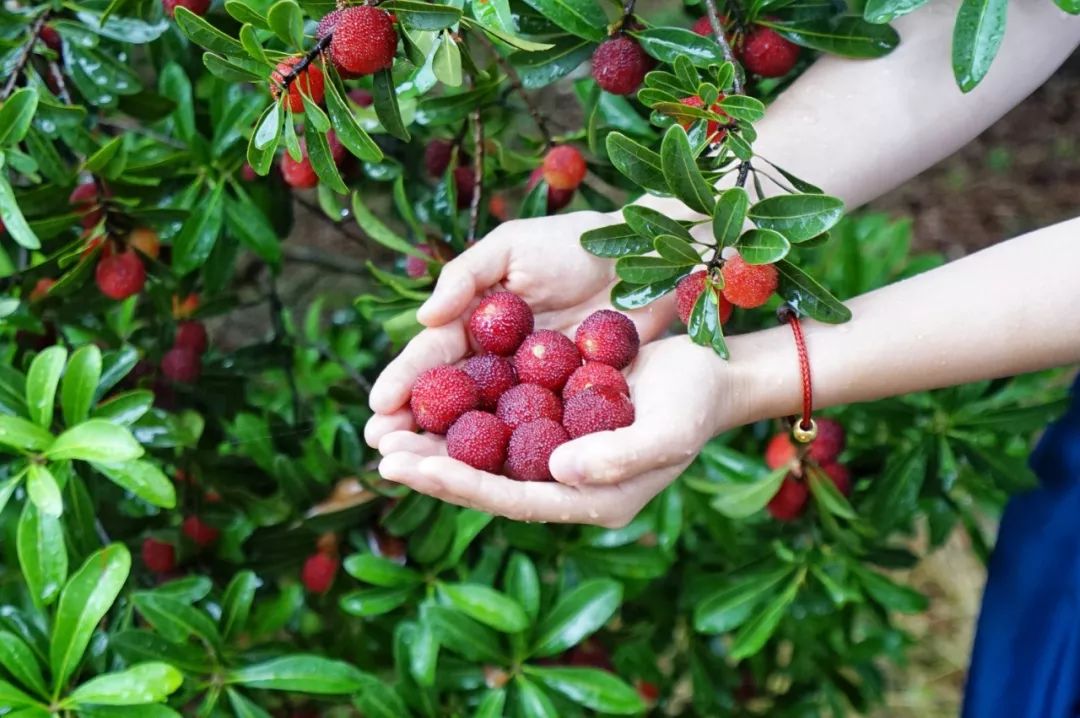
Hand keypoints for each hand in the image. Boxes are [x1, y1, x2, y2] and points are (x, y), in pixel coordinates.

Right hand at [364, 210, 677, 447]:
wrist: (644, 259)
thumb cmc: (573, 244)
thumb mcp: (511, 246)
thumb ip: (464, 276)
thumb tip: (423, 318)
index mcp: (475, 324)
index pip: (432, 358)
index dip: (403, 382)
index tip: (377, 409)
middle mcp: (497, 363)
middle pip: (449, 402)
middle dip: (413, 428)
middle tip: (385, 453)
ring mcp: (531, 389)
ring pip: (484, 426)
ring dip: (450, 450)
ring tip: (418, 473)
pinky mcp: (567, 405)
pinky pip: (533, 433)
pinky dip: (508, 455)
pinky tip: (485, 478)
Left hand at [375, 337, 745, 527]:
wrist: (712, 374)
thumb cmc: (698, 403)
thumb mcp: (668, 431)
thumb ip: (618, 457)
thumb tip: (558, 471)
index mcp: (590, 499)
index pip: (514, 498)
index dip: (461, 485)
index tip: (412, 468)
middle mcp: (565, 483)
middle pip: (488, 481)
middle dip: (432, 468)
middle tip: (380, 451)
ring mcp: (557, 452)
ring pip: (486, 452)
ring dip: (436, 441)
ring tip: (384, 429)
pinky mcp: (552, 419)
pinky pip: (500, 420)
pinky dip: (463, 409)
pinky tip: (426, 392)